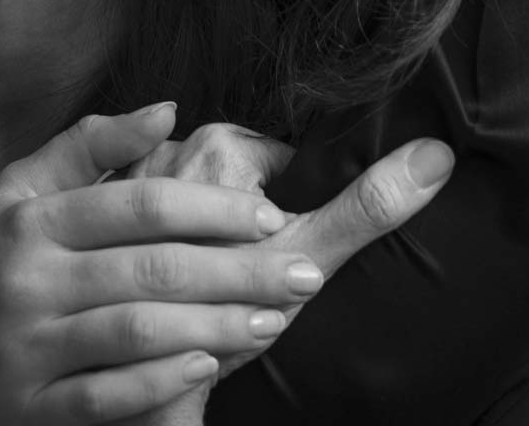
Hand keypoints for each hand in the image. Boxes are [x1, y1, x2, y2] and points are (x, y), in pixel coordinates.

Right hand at [0, 103, 447, 424]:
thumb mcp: (19, 189)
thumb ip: (90, 147)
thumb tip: (167, 109)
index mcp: (32, 221)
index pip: (135, 204)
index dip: (209, 206)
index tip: (269, 212)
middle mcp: (31, 281)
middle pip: (149, 271)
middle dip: (236, 271)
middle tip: (302, 270)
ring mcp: (31, 348)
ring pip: (136, 335)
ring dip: (214, 328)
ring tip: (273, 320)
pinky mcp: (33, 408)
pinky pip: (106, 398)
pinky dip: (160, 383)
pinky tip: (207, 365)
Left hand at [128, 125, 455, 392]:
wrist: (146, 382)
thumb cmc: (232, 321)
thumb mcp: (309, 263)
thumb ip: (367, 208)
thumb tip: (435, 157)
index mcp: (221, 147)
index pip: (273, 157)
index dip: (283, 207)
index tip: (280, 244)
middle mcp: (166, 147)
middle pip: (222, 169)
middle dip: (238, 209)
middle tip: (245, 265)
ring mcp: (123, 175)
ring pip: (176, 183)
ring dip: (193, 219)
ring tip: (207, 271)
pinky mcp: (93, 211)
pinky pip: (129, 205)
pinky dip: (147, 230)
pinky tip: (161, 267)